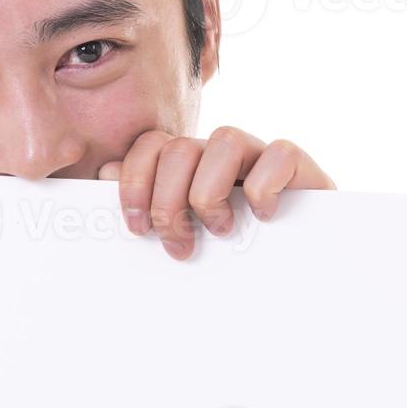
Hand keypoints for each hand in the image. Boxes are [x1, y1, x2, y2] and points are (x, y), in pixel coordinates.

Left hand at [97, 127, 335, 259]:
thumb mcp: (182, 232)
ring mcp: (260, 154)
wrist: (300, 268)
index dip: (134, 184)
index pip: (149, 146)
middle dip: (168, 202)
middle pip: (178, 148)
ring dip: (210, 193)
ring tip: (219, 229)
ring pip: (223, 139)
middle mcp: (219, 153)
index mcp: (189, 163)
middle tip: (178, 244)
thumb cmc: (232, 253)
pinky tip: (262, 216)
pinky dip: (264, 187)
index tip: (138, 228)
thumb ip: (145, 202)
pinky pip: (278, 153)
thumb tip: (106, 173)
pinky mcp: (300, 166)